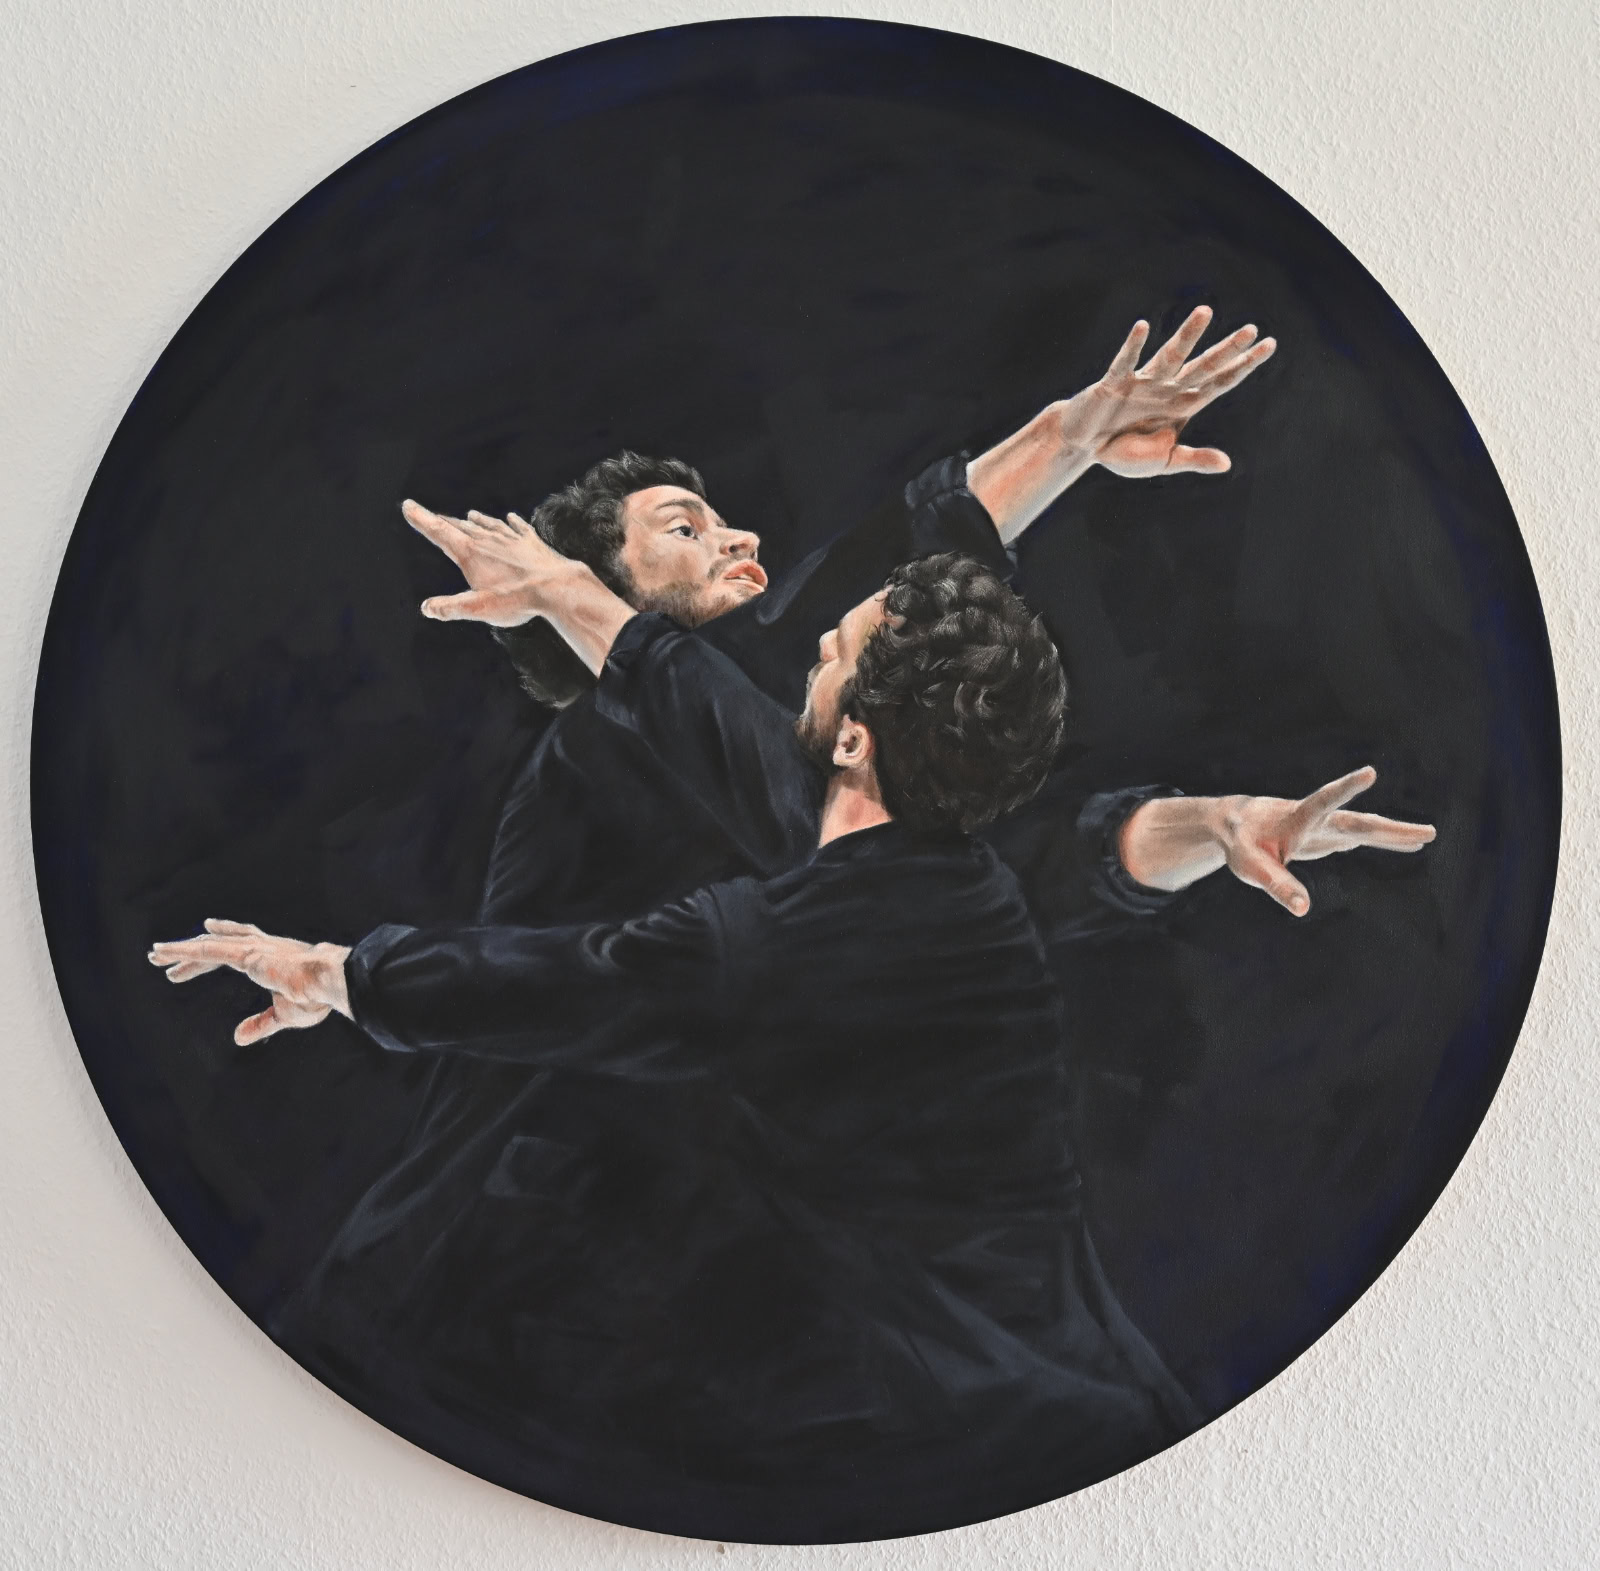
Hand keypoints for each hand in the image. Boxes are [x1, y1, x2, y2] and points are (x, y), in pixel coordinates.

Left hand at [148, 919, 351, 1044]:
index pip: (240, 943)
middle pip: (218, 943)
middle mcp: (259, 946)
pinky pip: (205, 951)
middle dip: (192, 951)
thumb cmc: (317, 996)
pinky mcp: (244, 955)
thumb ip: (260, 1024)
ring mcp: (250, 949)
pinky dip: (182, 952)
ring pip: (206, 946)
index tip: (204, 934)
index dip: (220, 940)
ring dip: (178, 950)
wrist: (329, 981)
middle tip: (166, 958)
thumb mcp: (284, 1015)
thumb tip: (237, 1037)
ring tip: (155, 954)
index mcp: (272, 956)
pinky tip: (163, 954)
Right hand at [402, 500, 583, 626]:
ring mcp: (512, 539)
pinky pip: (518, 528)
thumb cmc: (517, 599)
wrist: (557, 587)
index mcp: (471, 553)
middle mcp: (489, 540)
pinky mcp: (532, 543)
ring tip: (469, 515)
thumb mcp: (479, 608)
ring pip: (489, 525)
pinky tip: (511, 518)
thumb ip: (451, 607)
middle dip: (445, 521)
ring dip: (477, 521)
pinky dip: (512, 523)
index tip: (408, 506)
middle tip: (434, 516)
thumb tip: (427, 608)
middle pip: (462, 527)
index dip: (422, 519)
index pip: (440, 533)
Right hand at [1079, 305, 1275, 478]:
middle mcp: (1168, 388)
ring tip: (1205, 312)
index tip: (1268, 346)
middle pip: (1203, 366)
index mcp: (1182, 405)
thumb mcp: (1164, 460)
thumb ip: (1194, 458)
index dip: (1243, 366)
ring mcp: (1143, 383)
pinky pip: (1125, 364)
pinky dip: (1133, 347)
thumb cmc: (1125, 450)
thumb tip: (1227, 464)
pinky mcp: (1114, 384)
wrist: (1085, 444)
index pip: (1219, 382)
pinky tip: (1142, 327)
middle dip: (1226, 350)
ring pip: (1170, 356)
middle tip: (1252, 329)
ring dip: (1187, 336)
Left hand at [1211, 766, 1435, 915]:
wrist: (1234, 822)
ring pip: (1363, 828)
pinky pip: (1359, 837)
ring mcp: (1324, 826)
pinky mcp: (1325, 835)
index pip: (1324, 801)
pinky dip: (1381, 839)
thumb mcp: (1253, 868)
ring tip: (1427, 836)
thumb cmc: (1241, 844)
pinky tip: (1401, 842)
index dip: (1345, 788)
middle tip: (1429, 832)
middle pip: (1358, 823)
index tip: (1371, 772)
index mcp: (1297, 820)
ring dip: (1393, 833)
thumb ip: (1277, 885)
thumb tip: (1303, 908)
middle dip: (1392, 829)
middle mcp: (1316, 820)